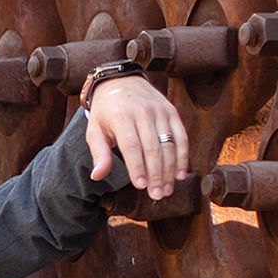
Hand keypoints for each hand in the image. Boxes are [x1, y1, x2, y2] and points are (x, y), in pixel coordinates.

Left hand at [84, 75, 190, 199]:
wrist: (121, 82)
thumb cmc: (105, 112)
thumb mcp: (94, 130)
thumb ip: (99, 154)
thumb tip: (97, 176)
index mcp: (122, 117)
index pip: (132, 146)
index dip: (137, 167)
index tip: (141, 186)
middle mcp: (144, 113)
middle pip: (153, 148)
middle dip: (156, 174)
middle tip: (157, 195)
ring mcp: (160, 111)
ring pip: (169, 144)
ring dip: (170, 169)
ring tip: (167, 190)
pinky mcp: (172, 112)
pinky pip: (181, 136)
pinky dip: (183, 156)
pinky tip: (180, 174)